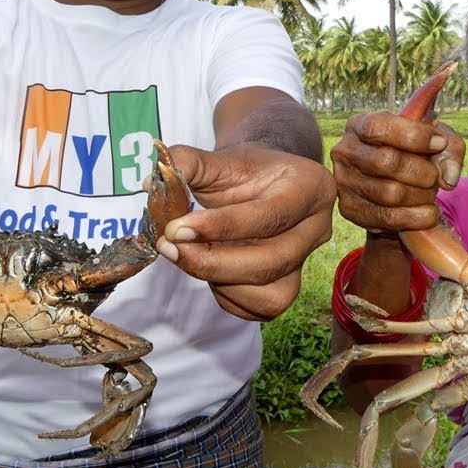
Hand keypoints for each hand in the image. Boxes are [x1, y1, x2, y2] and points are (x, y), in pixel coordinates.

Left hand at [154, 142, 335, 320]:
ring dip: (219, 280)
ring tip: (187, 254)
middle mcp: (317, 229)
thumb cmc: (243, 171)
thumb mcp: (219, 158)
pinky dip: (225, 294)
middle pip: (272, 262)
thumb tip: (151, 182)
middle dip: (214, 262)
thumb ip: (187, 163)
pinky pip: (257, 309)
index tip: (177, 227)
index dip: (222, 227)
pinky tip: (207, 267)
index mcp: (310, 188)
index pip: (270, 215)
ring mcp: (304, 263)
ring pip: (269, 294)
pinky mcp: (287, 288)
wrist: (262, 184)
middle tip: (170, 247)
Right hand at [330, 111, 463, 234]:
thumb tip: (448, 177)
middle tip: (435, 177)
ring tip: (429, 193)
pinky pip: (389, 218)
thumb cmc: (413, 155)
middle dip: (422, 172)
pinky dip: (418, 218)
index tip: (439, 143)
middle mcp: (345, 152)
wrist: (393, 189)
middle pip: (387, 162)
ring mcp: (344, 182)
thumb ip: (450, 147)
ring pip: (390, 193)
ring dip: (422, 196)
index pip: (381, 127)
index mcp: (359, 125)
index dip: (414, 136)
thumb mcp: (433, 140)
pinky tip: (429, 212)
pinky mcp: (350, 210)